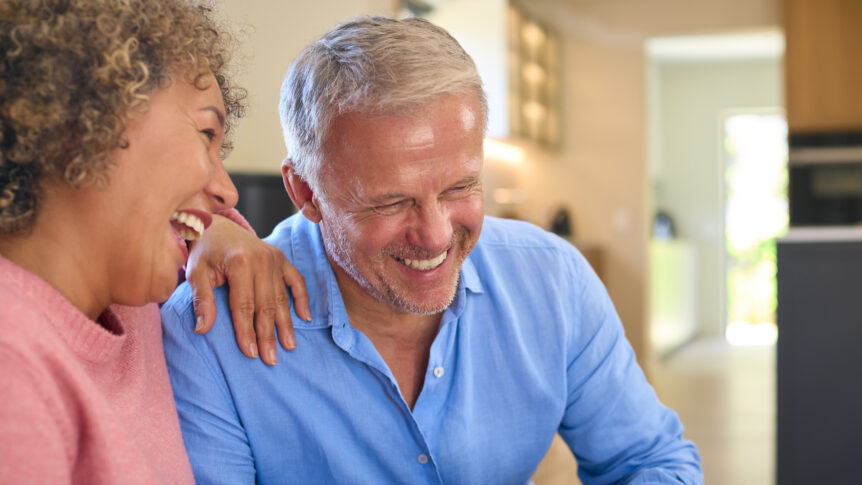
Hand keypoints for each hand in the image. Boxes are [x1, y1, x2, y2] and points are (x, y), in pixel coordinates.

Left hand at [185, 214, 310, 365]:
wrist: (217, 226)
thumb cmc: (204, 252)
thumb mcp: (195, 272)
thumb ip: (201, 300)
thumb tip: (202, 329)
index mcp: (239, 263)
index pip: (244, 305)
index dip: (247, 331)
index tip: (251, 353)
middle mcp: (261, 260)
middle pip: (266, 305)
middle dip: (268, 335)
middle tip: (271, 359)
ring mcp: (275, 258)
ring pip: (282, 298)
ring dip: (286, 324)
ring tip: (289, 346)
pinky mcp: (282, 258)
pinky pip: (296, 281)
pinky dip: (302, 299)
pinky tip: (304, 318)